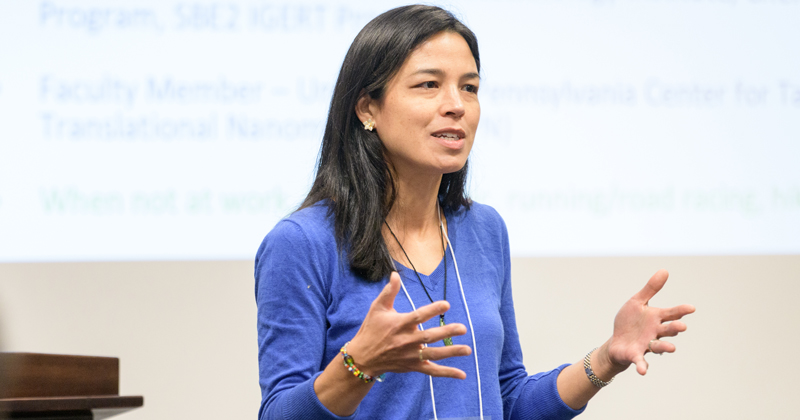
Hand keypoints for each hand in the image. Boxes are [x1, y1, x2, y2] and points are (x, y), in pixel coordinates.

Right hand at [345, 272, 471, 378]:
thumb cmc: (371, 329)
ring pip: (434, 354)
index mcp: (400, 324)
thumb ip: (388, 291)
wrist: (362, 357)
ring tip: (467, 349)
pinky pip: (432, 371)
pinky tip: (462, 374)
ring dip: (451, 352)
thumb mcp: (377, 308)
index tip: (447, 305)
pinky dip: (447, 373)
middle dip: (446, 333)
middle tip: (462, 328)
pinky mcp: (413, 366)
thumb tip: (395, 274)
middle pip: (429, 337)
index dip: (432, 310)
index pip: (419, 316)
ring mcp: (411, 355)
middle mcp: (407, 341)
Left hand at [606, 269, 695, 375]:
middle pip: (667, 330)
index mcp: (656, 318)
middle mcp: (655, 333)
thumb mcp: (637, 302)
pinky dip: (642, 366)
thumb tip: (665, 270)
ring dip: (664, 347)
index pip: (671, 314)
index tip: (691, 308)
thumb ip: (650, 288)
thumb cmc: (629, 322)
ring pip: (658, 346)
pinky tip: (643, 371)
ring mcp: (646, 345)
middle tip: (681, 327)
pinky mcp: (636, 355)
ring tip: (671, 348)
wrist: (616, 342)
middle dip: (674, 329)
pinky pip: (641, 362)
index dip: (681, 311)